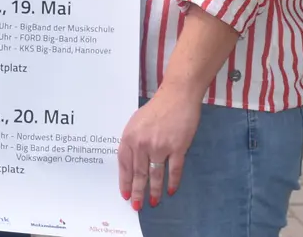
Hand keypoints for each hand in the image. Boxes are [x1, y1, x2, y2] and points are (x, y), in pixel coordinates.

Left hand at [117, 88, 198, 208]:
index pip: (124, 165)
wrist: (177, 96)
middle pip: (138, 173)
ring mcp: (160, 146)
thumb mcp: (136, 122)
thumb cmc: (156, 108)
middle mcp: (142, 143)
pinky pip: (174, 170)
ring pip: (155, 175)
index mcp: (129, 136)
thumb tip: (131, 162)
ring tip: (153, 202)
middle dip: (137, 192)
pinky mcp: (177, 147)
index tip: (125, 194)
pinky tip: (170, 191)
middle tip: (137, 205)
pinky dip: (172, 182)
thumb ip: (132, 141)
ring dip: (154, 191)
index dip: (124, 182)